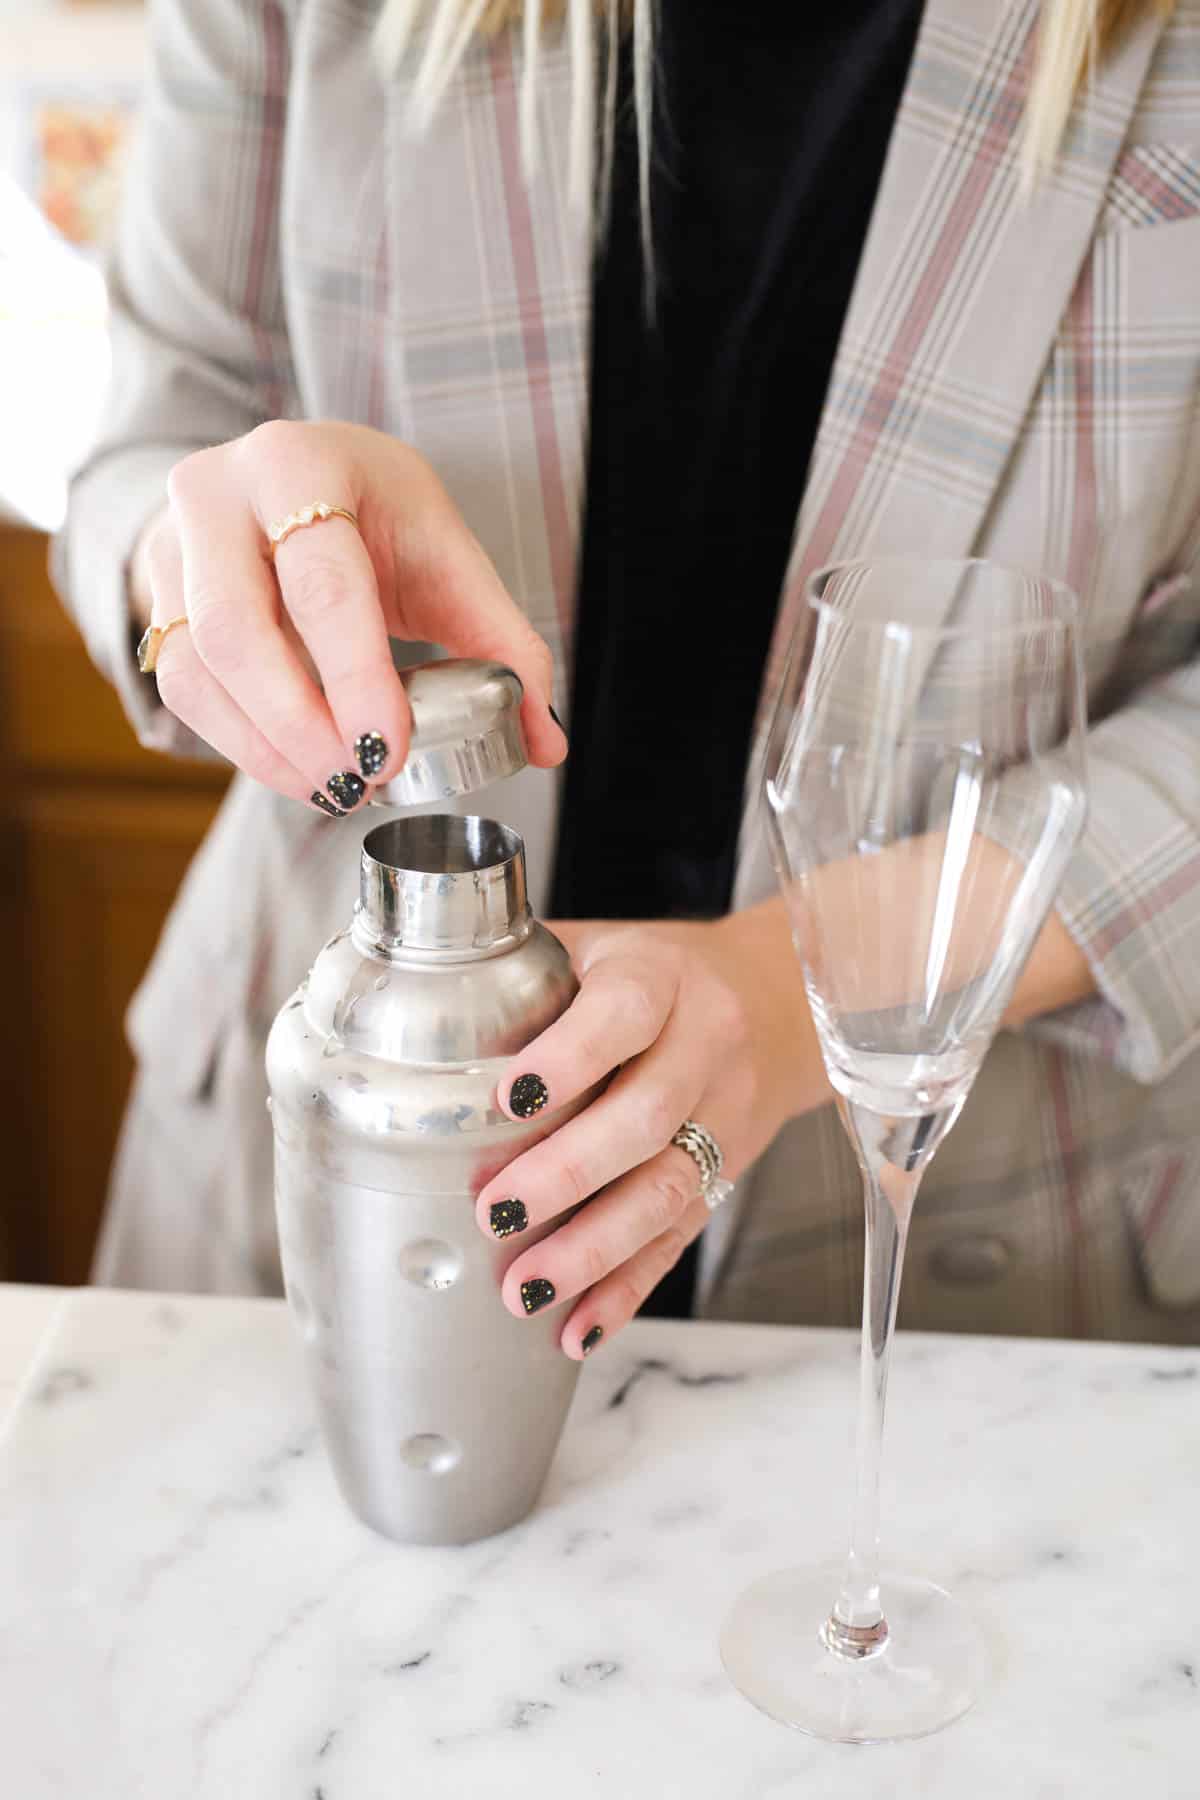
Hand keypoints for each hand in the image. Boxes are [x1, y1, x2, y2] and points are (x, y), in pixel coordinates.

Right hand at [135, 421, 565, 810]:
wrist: (283, 479)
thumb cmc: (371, 512)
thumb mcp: (444, 552)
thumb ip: (503, 642)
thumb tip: (547, 740)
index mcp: (300, 463)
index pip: (323, 580)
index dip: (354, 675)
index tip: (390, 750)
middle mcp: (218, 495)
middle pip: (238, 629)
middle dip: (302, 726)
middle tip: (362, 783)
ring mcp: (173, 548)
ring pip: (198, 670)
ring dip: (268, 750)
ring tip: (339, 788)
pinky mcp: (151, 600)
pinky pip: (182, 690)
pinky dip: (243, 745)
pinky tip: (299, 770)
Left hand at [475, 908, 830, 1358]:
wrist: (768, 1002)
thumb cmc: (646, 976)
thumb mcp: (592, 949)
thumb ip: (520, 977)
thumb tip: (406, 1012)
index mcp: (661, 976)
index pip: (626, 1013)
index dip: (570, 1058)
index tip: (506, 1099)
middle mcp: (704, 1044)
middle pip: (649, 1115)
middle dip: (568, 1174)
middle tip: (496, 1213)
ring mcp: (723, 1115)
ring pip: (669, 1189)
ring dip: (595, 1249)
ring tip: (526, 1287)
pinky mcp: (726, 1174)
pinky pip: (679, 1239)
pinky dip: (628, 1289)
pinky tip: (579, 1326)